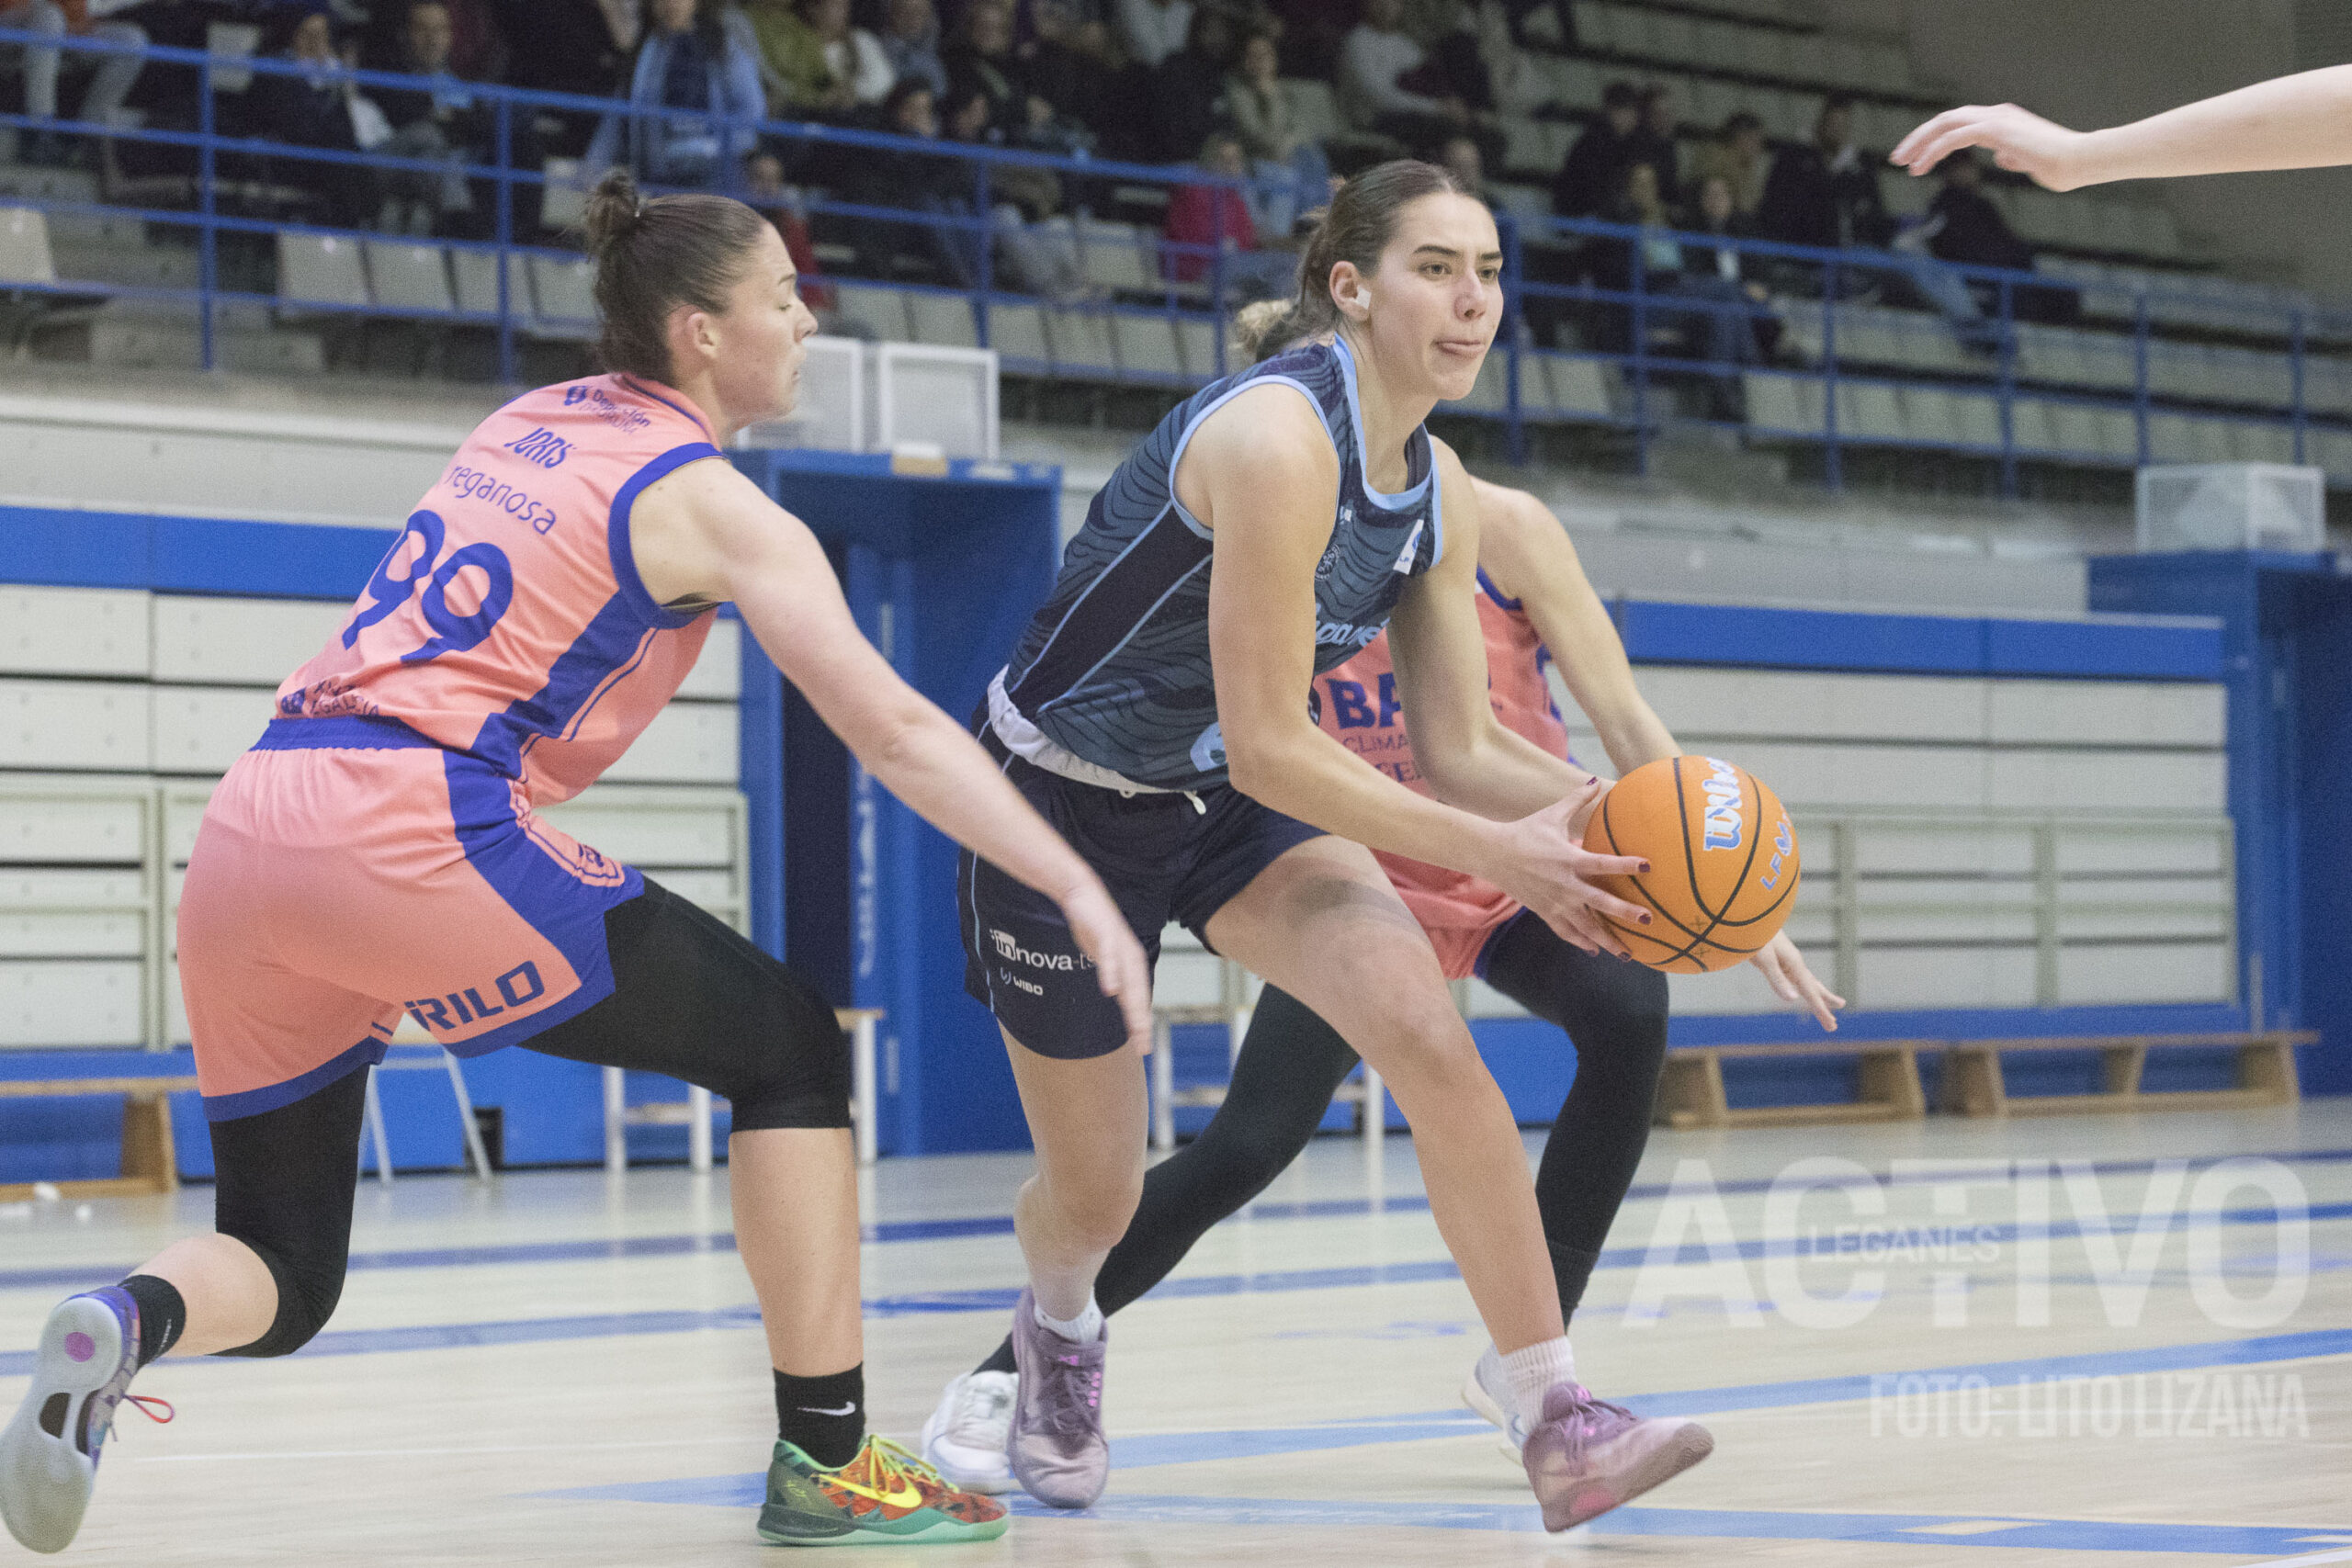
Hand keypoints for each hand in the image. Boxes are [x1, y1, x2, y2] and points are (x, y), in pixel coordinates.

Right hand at [1057, 879, 1154, 1055]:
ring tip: (1137, 1026)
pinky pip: (1109, 957)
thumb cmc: (1094, 925)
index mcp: (1132, 963)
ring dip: (1133, 1004)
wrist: (1082, 893)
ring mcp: (1120, 945)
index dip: (1141, 1022)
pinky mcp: (1105, 934)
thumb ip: (1112, 973)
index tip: (1142, 1046)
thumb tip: (1115, 993)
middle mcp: (1131, 956)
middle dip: (1142, 1021)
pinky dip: (1111, 974)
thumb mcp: (1105, 955)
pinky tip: (1111, 991)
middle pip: (1139, 994)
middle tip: (1143, 1045)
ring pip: (1130, 980)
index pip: (1139, 998)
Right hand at [1490, 777, 1651, 959]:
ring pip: (1584, 926)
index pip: (1603, 863)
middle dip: (1624, 912)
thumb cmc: (1526, 831)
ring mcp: (1554, 901)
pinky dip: (1581, 942)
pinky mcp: (1544, 911)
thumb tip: (1596, 781)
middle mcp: (1564, 884)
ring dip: (1606, 940)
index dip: (1626, 865)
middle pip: (1599, 902)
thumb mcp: (1552, 814)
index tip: (1648, 866)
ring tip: (1627, 954)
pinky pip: (1565, 931)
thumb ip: (1577, 800)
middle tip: (1647, 920)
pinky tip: (1596, 950)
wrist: (1493, 854)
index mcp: (1568, 858)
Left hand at [1749, 931, 1843, 1030]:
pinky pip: (1798, 977)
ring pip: (1809, 981)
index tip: (1831, 1026)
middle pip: (1814, 988)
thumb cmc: (1754, 936)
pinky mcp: (1780, 958)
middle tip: (1833, 1025)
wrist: (1747, 915)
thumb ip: (1777, 979)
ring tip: (1836, 1003)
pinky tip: (1802, 989)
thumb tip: (1793, 999)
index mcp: (1794, 964)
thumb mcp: (1764, 958)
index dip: (1821, 1010)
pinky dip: (1806, 986)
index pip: (1810, 992)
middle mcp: (1795, 962)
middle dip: (1824, 1006)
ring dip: (1820, 994)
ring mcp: (1789, 960)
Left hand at [1889, 103, 2094, 189]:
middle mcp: (1996, 114)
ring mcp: (1996, 118)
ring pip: (1946, 123)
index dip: (1933, 138)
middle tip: (1897, 157)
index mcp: (2001, 120)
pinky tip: (1921, 166)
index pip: (1958, 122)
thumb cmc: (2059, 165)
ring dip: (1920, 143)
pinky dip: (1934, 150)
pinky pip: (1955, 136)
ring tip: (1902, 163)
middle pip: (1946, 118)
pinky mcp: (1996, 130)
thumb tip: (2003, 158)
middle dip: (1918, 137)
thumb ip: (2013, 156)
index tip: (1915, 158)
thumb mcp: (2029, 162)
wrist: (2080, 160)